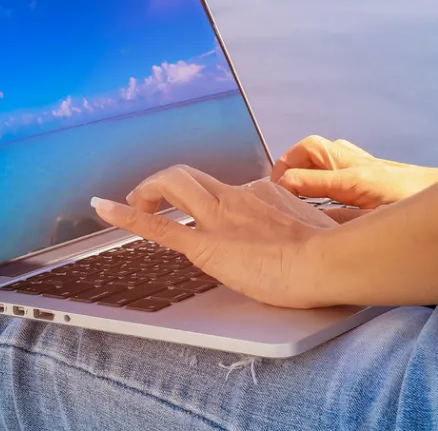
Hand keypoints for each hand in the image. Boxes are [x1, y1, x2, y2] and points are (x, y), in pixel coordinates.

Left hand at [92, 166, 335, 309]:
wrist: (328, 262)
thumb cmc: (332, 253)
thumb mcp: (321, 229)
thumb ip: (308, 226)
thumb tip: (319, 231)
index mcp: (262, 194)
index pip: (228, 189)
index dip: (211, 202)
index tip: (211, 216)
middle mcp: (236, 197)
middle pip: (190, 176)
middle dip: (163, 184)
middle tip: (152, 199)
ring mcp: (220, 218)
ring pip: (173, 185)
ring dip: (147, 191)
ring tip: (133, 203)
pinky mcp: (207, 245)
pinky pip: (159, 226)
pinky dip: (126, 214)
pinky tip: (105, 208)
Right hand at [272, 136, 437, 209]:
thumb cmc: (422, 213)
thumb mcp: (379, 224)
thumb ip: (343, 224)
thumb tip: (311, 220)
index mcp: (355, 180)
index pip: (304, 174)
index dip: (282, 186)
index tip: (269, 200)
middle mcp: (359, 165)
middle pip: (312, 148)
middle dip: (288, 163)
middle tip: (275, 188)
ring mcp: (368, 164)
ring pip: (326, 151)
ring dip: (304, 163)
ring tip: (291, 187)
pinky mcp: (375, 169)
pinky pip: (340, 158)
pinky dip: (322, 167)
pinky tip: (323, 189)